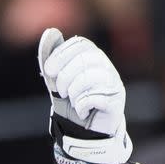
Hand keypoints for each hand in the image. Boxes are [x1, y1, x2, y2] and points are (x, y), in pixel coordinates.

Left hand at [38, 28, 131, 163]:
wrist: (86, 131)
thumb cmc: (73, 102)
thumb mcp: (58, 81)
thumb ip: (52, 60)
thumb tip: (49, 32)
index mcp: (93, 57)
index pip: (80, 44)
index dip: (61, 54)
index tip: (49, 70)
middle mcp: (106, 66)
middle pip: (83, 59)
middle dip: (64, 77)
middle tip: (61, 92)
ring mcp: (113, 83)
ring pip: (89, 78)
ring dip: (73, 93)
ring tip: (73, 102)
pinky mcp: (116, 101)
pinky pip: (94, 97)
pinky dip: (81, 106)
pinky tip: (82, 111)